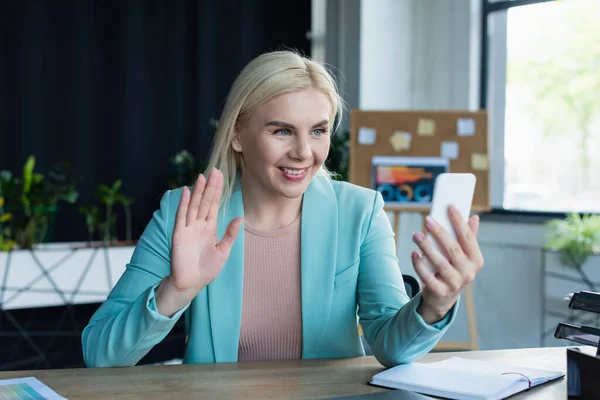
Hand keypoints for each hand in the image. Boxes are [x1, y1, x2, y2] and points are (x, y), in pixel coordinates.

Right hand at [157, 169, 242, 315]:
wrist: (191, 283)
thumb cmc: (206, 269)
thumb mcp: (223, 251)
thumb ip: (230, 234)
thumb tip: (240, 217)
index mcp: (209, 227)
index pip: (214, 205)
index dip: (218, 191)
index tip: (221, 177)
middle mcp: (198, 225)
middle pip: (205, 201)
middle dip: (210, 186)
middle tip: (215, 170)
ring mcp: (188, 228)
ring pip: (194, 205)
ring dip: (198, 191)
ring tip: (202, 176)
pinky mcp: (179, 234)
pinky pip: (181, 216)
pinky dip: (183, 204)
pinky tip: (186, 191)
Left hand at [411, 205, 483, 323]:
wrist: (444, 297)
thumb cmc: (453, 270)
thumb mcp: (463, 256)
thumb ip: (468, 238)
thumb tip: (474, 218)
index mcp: (476, 261)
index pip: (468, 238)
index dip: (459, 222)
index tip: (450, 207)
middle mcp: (468, 273)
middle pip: (453, 249)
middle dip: (439, 233)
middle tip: (427, 219)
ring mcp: (455, 284)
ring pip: (440, 263)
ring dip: (426, 247)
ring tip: (416, 235)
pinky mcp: (440, 292)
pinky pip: (428, 277)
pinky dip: (419, 265)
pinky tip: (414, 253)